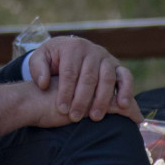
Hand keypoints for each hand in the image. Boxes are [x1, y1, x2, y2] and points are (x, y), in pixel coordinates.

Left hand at [26, 35, 140, 122]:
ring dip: (102, 99)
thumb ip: (38, 68)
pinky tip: (122, 106)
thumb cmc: (53, 58)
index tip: (61, 108)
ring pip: (107, 78)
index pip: (69, 72)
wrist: (70, 48)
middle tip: (75, 117)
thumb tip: (43, 84)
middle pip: (88, 77)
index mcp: (72, 47)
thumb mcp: (40, 58)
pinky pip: (126, 76)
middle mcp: (91, 50)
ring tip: (95, 117)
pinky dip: (126, 90)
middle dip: (82, 99)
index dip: (65, 91)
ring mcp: (106, 57)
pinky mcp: (118, 65)